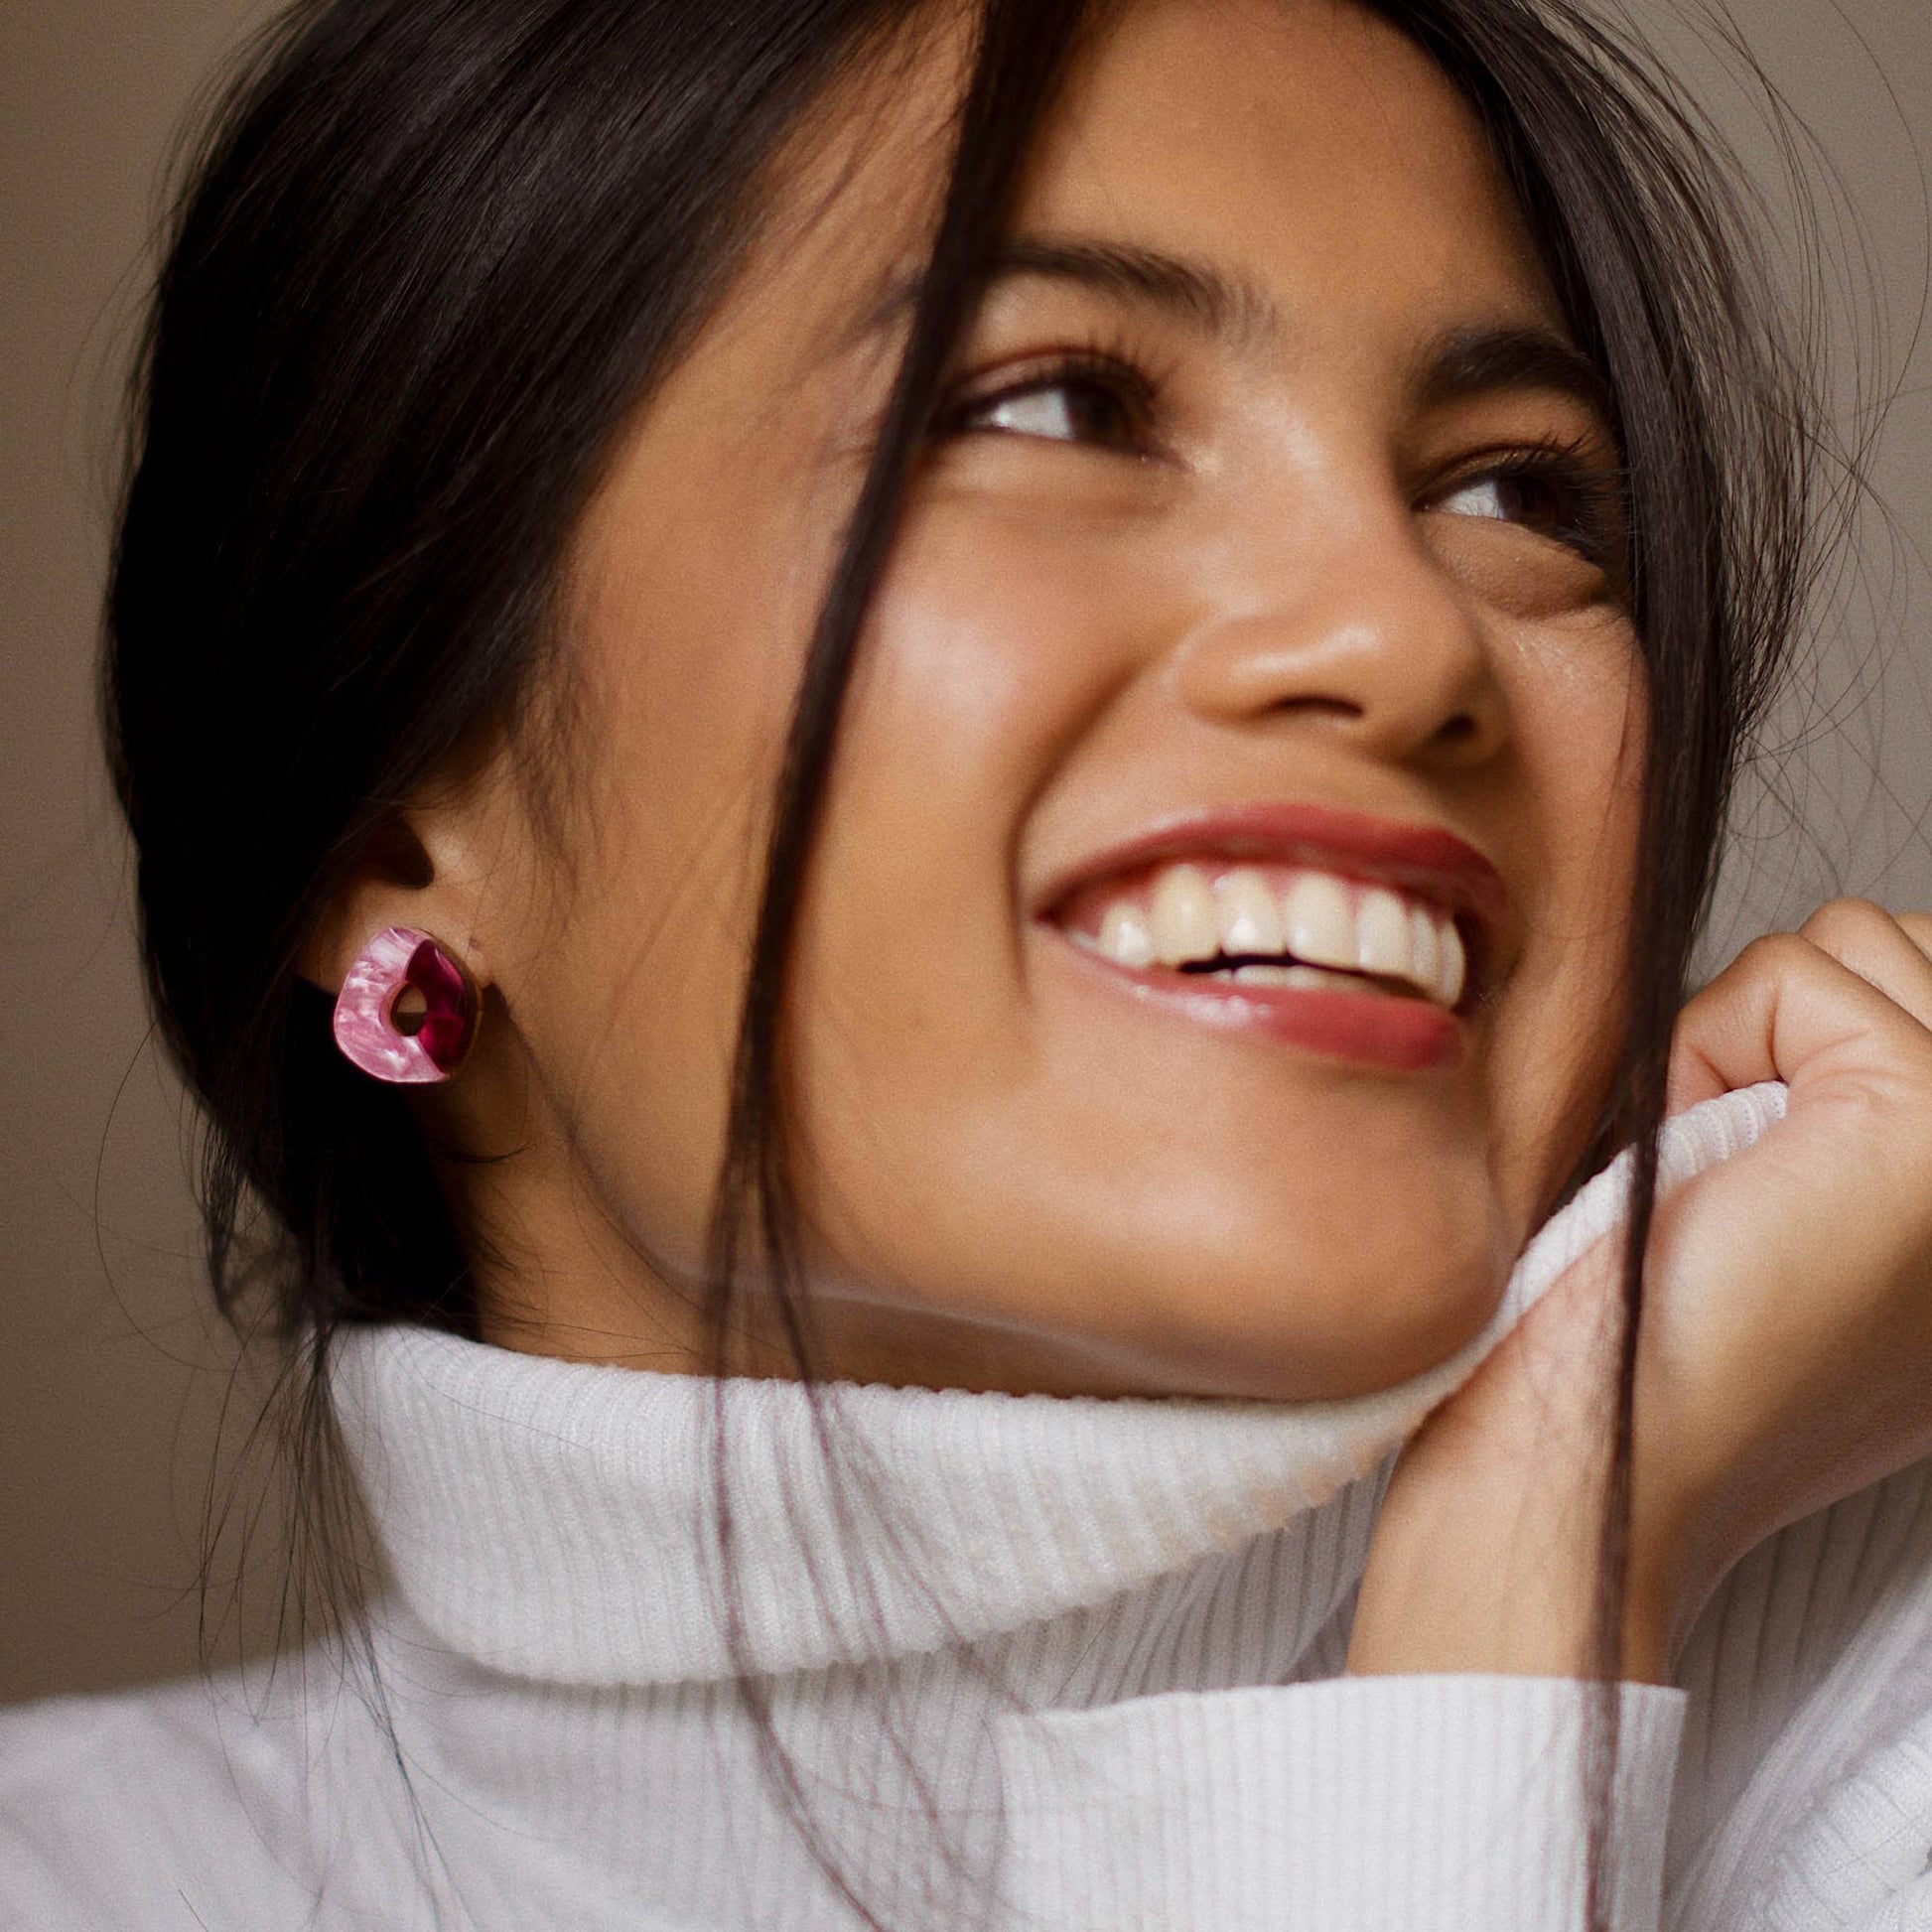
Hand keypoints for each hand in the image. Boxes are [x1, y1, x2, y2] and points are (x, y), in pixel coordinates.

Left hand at [1349, 900, 1931, 1681]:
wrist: (1593, 1459)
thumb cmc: (1649, 1337)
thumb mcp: (1809, 1214)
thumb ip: (1859, 1105)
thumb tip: (1871, 971)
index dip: (1819, 1034)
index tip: (1765, 1165)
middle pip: (1908, 946)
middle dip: (1785, 1021)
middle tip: (1732, 1170)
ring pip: (1850, 943)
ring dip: (1740, 1035)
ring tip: (1718, 1172)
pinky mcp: (1925, 1118)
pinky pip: (1789, 971)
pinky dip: (1701, 1050)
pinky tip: (1696, 1171)